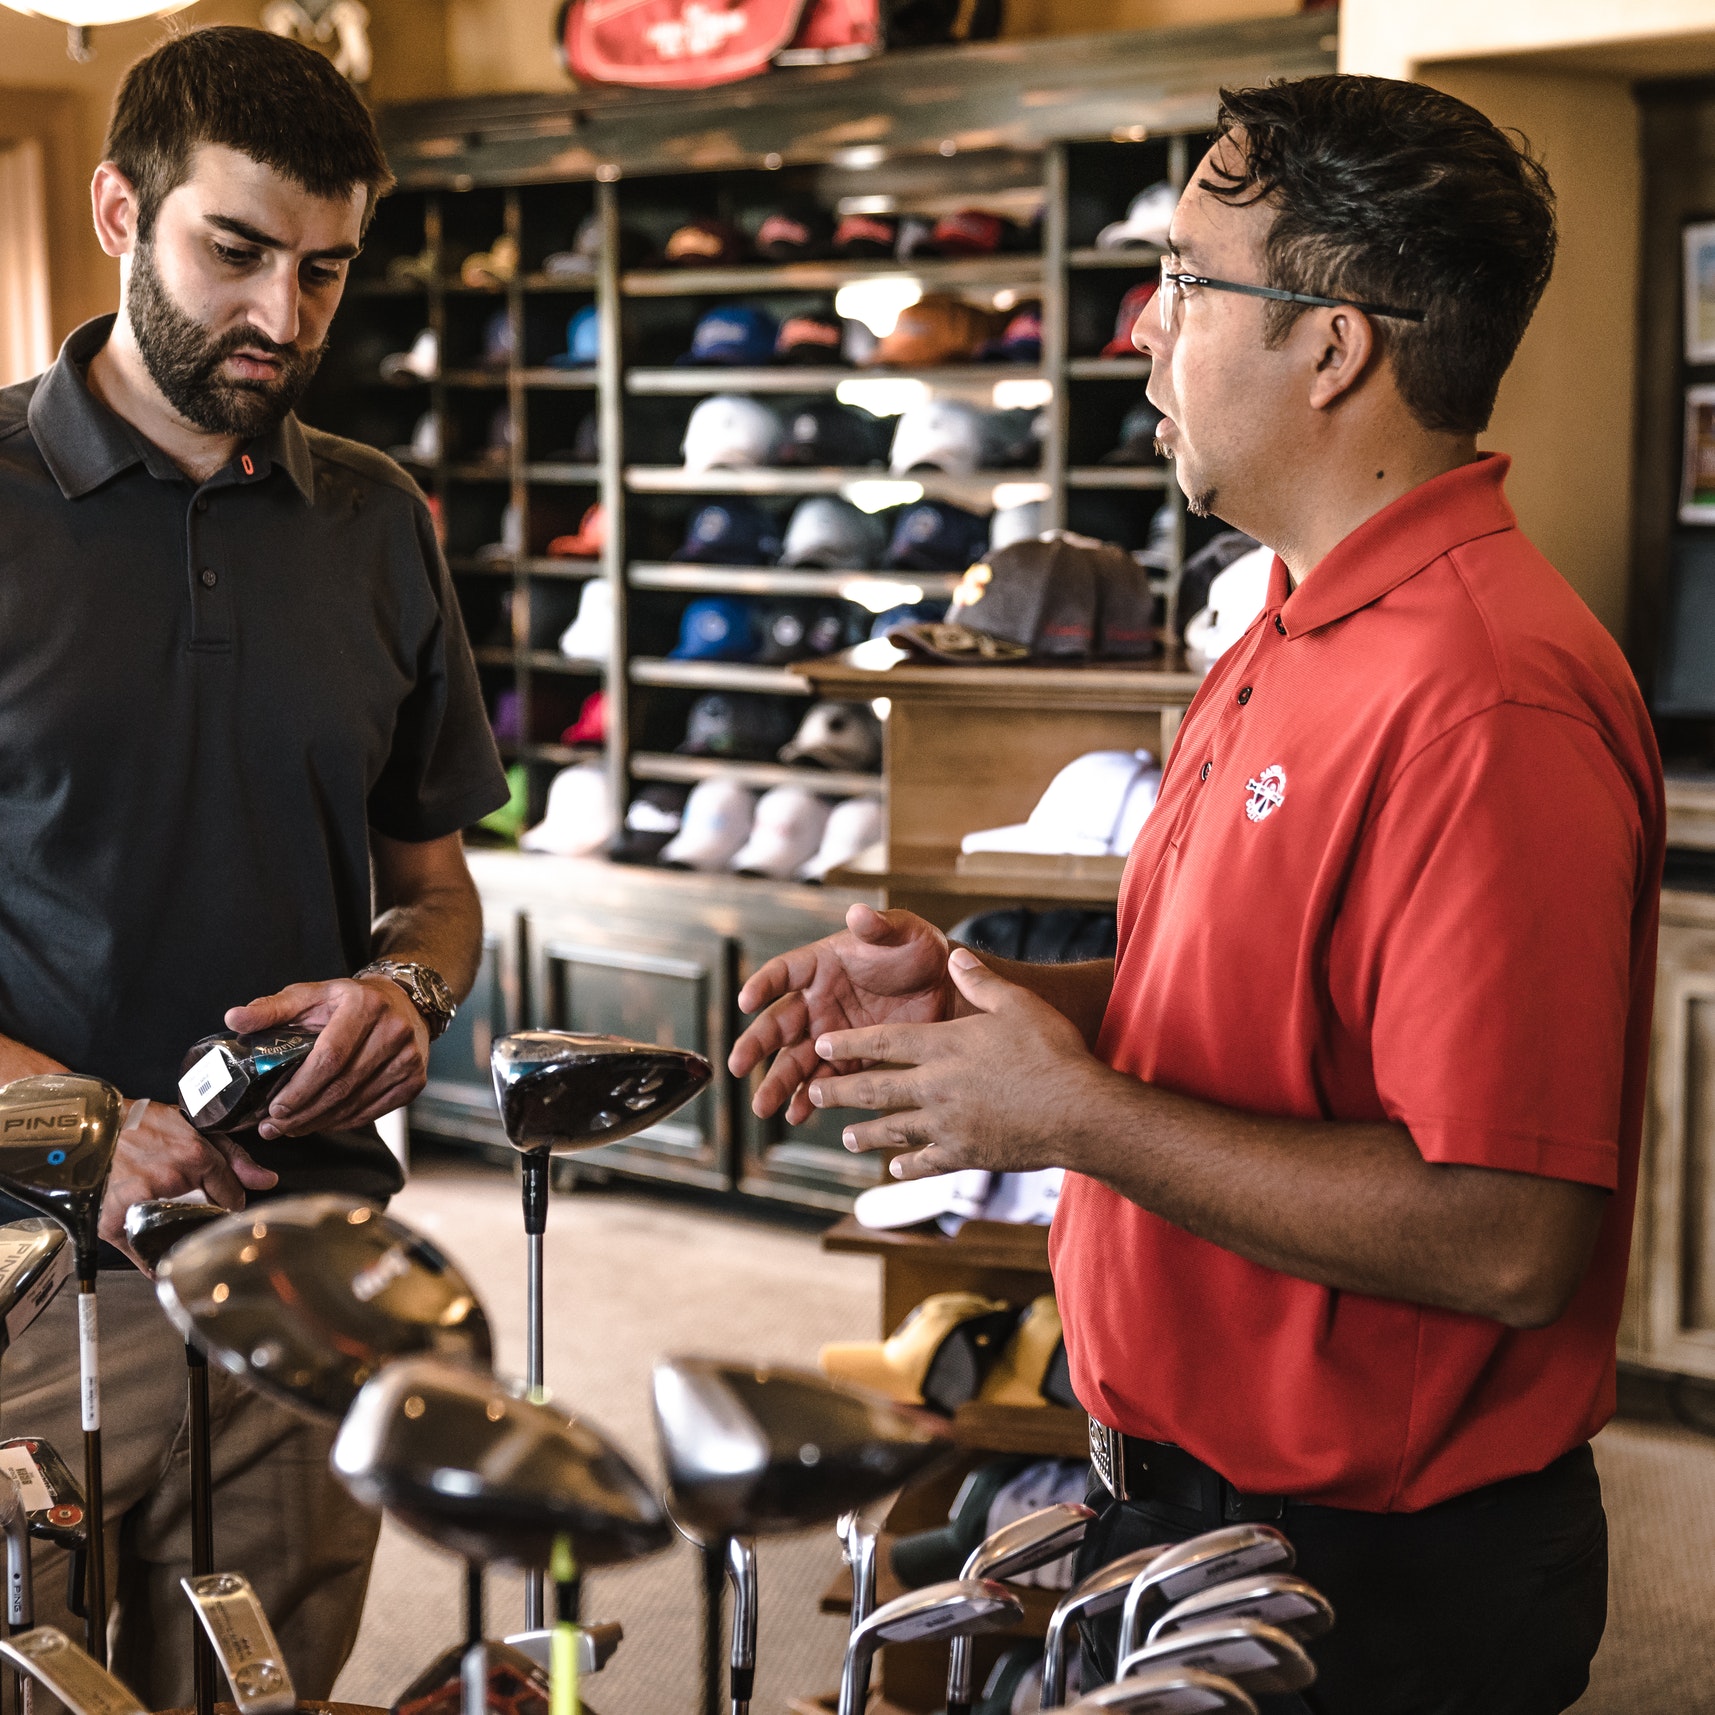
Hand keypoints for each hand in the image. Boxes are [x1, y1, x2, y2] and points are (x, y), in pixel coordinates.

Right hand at [101, 1099, 276, 1267]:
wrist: (94, 1127)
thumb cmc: (144, 1125)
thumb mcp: (196, 1129)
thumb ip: (235, 1157)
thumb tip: (268, 1181)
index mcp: (195, 1155)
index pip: (230, 1194)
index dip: (230, 1203)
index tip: (225, 1206)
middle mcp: (171, 1179)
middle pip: (206, 1214)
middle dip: (206, 1217)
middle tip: (197, 1213)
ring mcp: (143, 1200)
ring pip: (177, 1233)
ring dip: (180, 1234)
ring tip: (174, 1227)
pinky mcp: (116, 1220)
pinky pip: (142, 1252)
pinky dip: (151, 1259)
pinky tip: (158, 1262)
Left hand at [225, 977, 429, 1139]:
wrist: (404, 1003)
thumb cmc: (349, 1001)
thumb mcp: (311, 994)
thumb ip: (271, 1008)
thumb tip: (234, 1018)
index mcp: (364, 1006)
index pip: (330, 1057)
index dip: (301, 1088)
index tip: (275, 1107)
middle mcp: (393, 1031)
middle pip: (342, 1085)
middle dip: (303, 1111)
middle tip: (273, 1126)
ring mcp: (409, 1058)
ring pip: (356, 1103)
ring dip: (319, 1122)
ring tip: (290, 1128)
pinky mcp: (414, 1080)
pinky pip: (373, 1111)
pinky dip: (343, 1121)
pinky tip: (321, 1122)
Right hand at [730, 905, 960, 1124]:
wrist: (948, 988)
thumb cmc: (920, 950)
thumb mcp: (903, 931)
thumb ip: (879, 926)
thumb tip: (858, 912)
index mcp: (822, 964)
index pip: (784, 972)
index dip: (763, 985)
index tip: (746, 1002)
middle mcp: (817, 1000)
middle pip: (779, 1023)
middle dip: (757, 1045)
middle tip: (738, 1065)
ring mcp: (830, 1032)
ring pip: (795, 1059)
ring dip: (778, 1082)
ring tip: (762, 1106)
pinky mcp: (850, 1058)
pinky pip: (824, 1080)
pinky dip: (809, 1098)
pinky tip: (796, 1115)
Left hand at [808, 947, 1111, 1178]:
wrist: (1079, 1112)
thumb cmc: (1053, 1052)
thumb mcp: (1018, 1004)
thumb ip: (981, 982)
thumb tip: (955, 956)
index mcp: (946, 1046)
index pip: (884, 1043)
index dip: (849, 1044)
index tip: (821, 1045)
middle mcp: (938, 1087)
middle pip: (876, 1089)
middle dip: (840, 1091)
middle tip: (813, 1093)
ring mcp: (949, 1125)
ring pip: (894, 1130)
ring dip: (866, 1133)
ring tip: (846, 1136)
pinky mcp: (967, 1155)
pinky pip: (927, 1163)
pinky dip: (908, 1166)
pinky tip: (895, 1169)